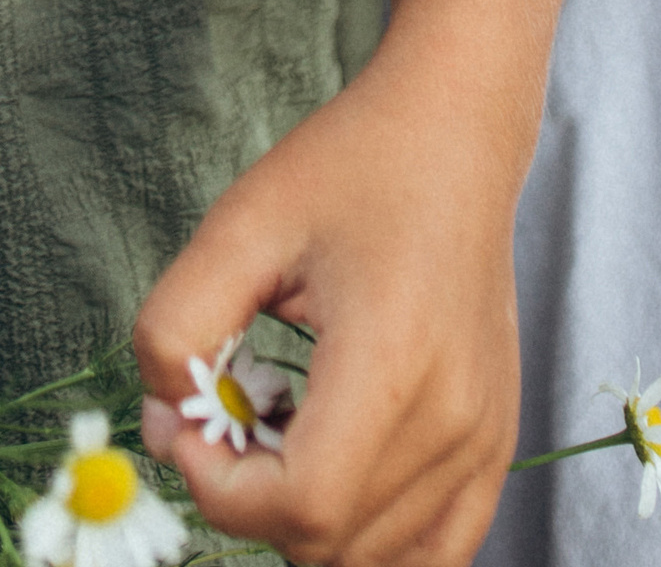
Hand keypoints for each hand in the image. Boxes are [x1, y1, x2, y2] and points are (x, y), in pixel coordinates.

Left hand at [132, 55, 520, 565]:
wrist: (453, 137)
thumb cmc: (351, 168)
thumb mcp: (239, 223)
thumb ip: (176, 322)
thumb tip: (166, 419)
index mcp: (395, 361)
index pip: (303, 505)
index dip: (220, 487)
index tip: (185, 420)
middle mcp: (455, 422)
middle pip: (330, 546)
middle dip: (248, 498)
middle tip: (220, 413)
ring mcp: (485, 445)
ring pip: (372, 560)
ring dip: (301, 519)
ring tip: (278, 423)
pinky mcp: (494, 450)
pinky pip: (430, 554)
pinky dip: (364, 536)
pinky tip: (326, 460)